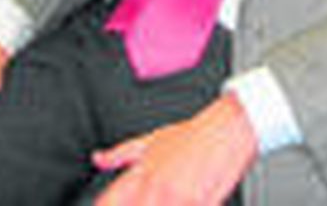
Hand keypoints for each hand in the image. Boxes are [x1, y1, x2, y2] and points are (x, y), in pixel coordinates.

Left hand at [92, 94, 258, 205]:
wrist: (228, 128)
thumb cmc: (194, 134)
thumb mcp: (152, 140)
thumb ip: (120, 154)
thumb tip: (98, 159)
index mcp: (139, 174)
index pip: (107, 202)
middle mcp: (152, 187)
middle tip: (156, 200)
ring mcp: (174, 198)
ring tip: (175, 198)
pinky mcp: (197, 202)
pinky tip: (194, 200)